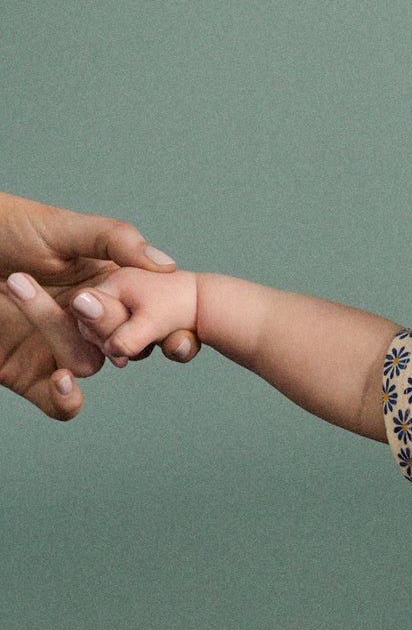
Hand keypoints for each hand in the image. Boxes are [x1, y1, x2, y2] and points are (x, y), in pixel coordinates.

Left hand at [0, 189, 195, 419]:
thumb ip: (115, 240)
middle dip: (122, 337)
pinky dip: (67, 401)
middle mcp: (86, 323)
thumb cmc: (5, 226)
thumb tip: (167, 265)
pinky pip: (59, 404)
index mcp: (105, 289)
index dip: (172, 331)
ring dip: (63, 338)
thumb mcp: (62, 226)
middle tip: (78, 300)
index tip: (177, 335)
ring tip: (17, 284)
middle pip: (126, 347)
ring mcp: (56, 348)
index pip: (151, 317)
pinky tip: (63, 381)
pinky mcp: (26, 373)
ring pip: (88, 365)